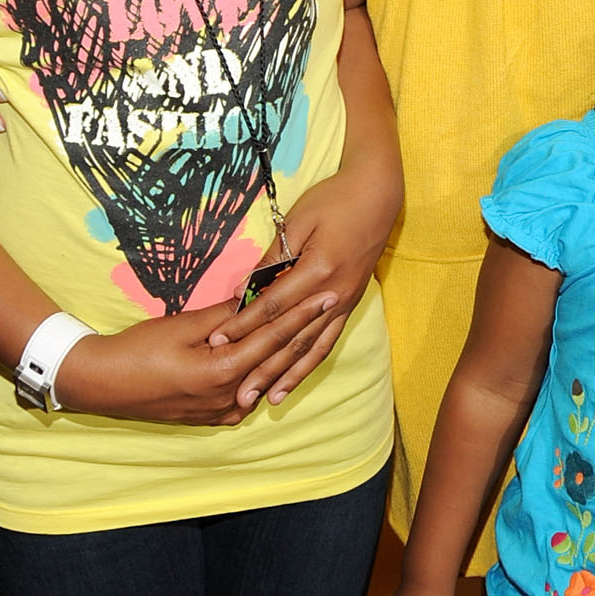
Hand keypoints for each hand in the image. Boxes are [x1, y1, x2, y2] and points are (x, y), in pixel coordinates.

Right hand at [56, 282, 342, 425]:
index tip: (327, 295)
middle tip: (329, 303)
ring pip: (266, 378)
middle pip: (278, 360)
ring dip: (287, 350)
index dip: (302, 314)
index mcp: (223, 373)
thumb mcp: (183, 325)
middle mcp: (230, 398)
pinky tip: (279, 354)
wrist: (102, 385)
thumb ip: (226, 315)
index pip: (274, 339)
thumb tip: (260, 296)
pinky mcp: (214, 416)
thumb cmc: (138, 350)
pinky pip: (250, 392)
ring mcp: (223, 411)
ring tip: (311, 324)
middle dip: (305, 329)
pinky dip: (265, 371)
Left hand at [203, 171, 393, 405]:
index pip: (272, 305)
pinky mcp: (349, 304)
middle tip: (239, 395)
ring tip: (268, 400)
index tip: (217, 342)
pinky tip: (296, 378)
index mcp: (318, 269)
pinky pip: (328, 340)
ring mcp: (344, 302)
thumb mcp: (298, 220)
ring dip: (290, 375)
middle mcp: (333, 293)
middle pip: (292, 337)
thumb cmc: (334, 200)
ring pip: (313, 347)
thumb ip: (271, 258)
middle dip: (264, 368)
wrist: (377, 195)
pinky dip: (311, 363)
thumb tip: (241, 291)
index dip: (243, 325)